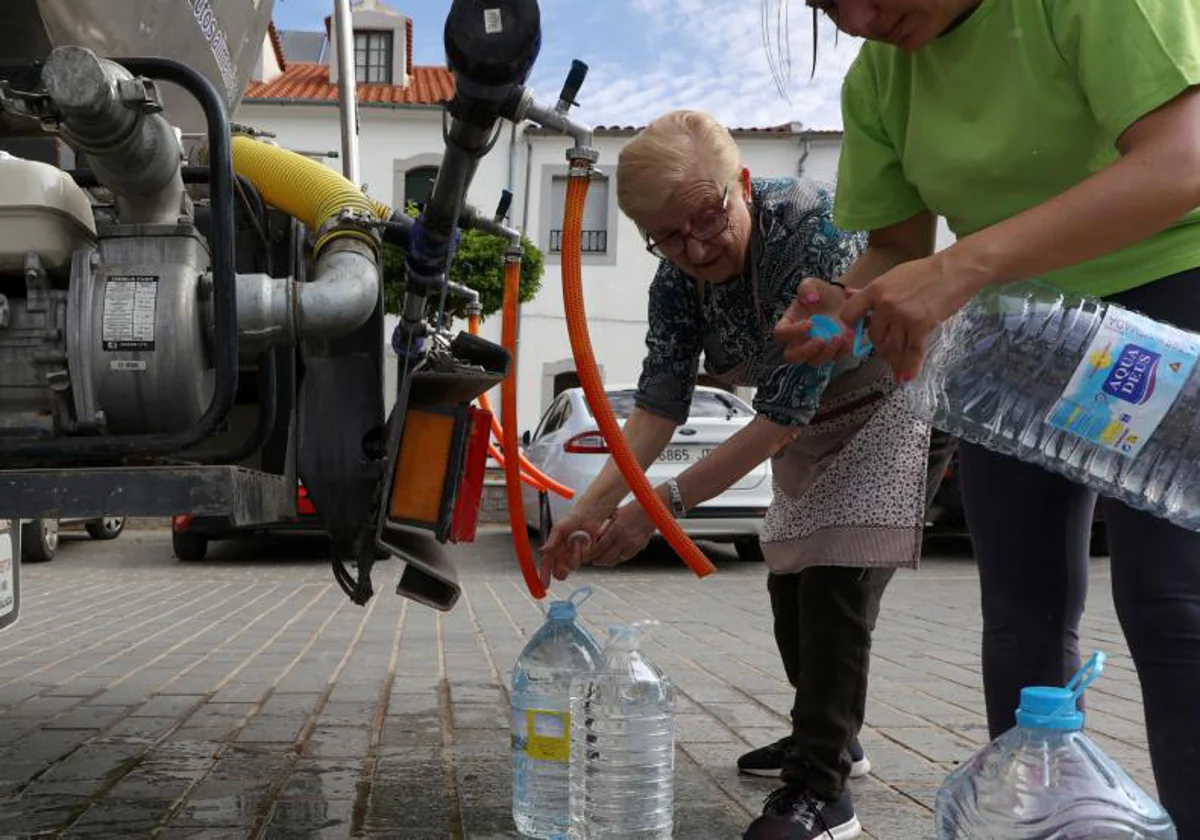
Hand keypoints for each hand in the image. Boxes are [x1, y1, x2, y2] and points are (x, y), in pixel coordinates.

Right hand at [541, 510, 605, 583]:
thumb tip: (543, 550)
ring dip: (574, 555)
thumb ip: (552, 541)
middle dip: (561, 571)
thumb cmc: (571, 519)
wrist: (588, 515)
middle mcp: (563, 556)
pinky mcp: (587, 555)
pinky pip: (586, 559)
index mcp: (553, 550)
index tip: (544, 585)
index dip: (544, 577)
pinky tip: (585, 540)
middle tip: (563, 566)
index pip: (546, 567)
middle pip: (559, 573)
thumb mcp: (559, 528)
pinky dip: (584, 550)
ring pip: (573, 566)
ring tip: (576, 541)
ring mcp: (575, 556)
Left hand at [590, 503, 656, 567]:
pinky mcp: (638, 547)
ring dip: (606, 562)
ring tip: (601, 561)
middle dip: (597, 560)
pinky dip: (618, 559)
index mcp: (615, 529)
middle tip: (592, 561)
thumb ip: (605, 525)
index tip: (586, 555)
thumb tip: (594, 537)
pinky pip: (625, 558)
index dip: (591, 554)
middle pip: (606, 556)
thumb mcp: (615, 514)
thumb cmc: (630, 509)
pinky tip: (613, 558)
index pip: (599, 547)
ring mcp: (632, 544)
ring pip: (615, 560)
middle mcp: (623, 538)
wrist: (650, 510)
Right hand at [772, 278, 852, 365]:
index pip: (781, 333)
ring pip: (814, 361)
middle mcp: (798, 340)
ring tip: (840, 337)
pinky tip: (850, 339)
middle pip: (792, 356)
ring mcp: (814, 349)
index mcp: (788, 324)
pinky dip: (842, 352)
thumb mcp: (812, 284)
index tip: (810, 323)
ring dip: (826, 353)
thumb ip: (807, 288)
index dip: (792, 332)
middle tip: (821, 340)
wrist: (843, 300)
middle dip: (806, 351)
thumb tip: (809, 299)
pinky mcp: (831, 352)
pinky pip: (834, 359)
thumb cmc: (822, 293)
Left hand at [839, 253, 986, 381]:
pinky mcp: (920, 326)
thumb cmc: (924, 272)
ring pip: (892, 347)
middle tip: (886, 352)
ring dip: (894, 360)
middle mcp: (885, 304)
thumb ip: (871, 291)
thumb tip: (848, 293)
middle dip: (880, 347)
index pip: (849, 314)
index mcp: (875, 290)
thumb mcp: (893, 276)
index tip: (857, 334)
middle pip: (874, 336)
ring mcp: (902, 316)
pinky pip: (912, 352)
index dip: (851, 326)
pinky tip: (905, 377)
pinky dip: (909, 367)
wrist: (954, 271)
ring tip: (896, 366)